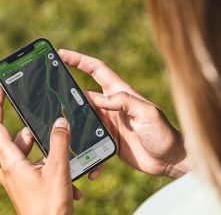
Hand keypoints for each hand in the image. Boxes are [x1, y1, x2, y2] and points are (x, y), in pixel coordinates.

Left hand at [0, 86, 82, 214]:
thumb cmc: (49, 206)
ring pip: (34, 154)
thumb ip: (60, 142)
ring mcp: (18, 177)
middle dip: (41, 137)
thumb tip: (60, 122)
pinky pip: (38, 168)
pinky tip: (70, 184)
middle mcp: (10, 168)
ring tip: (69, 168)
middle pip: (22, 139)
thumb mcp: (58, 169)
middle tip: (58, 136)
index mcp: (10, 161)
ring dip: (52, 157)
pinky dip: (52, 170)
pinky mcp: (26, 185)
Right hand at [59, 50, 189, 177]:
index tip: (61, 54)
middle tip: (50, 96)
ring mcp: (108, 123)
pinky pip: (92, 142)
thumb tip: (96, 99)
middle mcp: (112, 106)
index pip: (96, 70)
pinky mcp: (108, 140)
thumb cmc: (163, 133)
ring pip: (83, 119)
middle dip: (67, 93)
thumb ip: (124, 102)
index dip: (79, 60)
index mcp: (120, 93)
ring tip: (62, 131)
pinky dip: (88, 152)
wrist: (169, 160)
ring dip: (74, 124)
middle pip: (84, 95)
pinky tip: (89, 165)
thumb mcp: (146, 113)